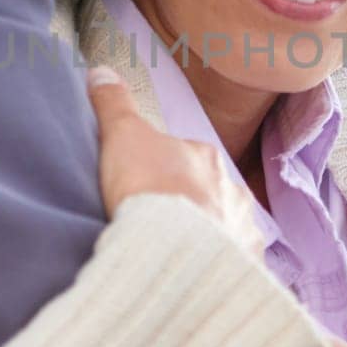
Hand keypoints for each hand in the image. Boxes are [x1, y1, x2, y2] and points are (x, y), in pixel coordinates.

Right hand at [85, 67, 263, 256]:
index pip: (187, 159)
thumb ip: (113, 105)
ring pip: (225, 230)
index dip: (165, 172)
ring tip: (178, 254)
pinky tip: (198, 278)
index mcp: (207, 158)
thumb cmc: (148, 187)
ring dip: (207, 238)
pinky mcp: (244, 267)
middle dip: (191, 206)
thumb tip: (102, 69)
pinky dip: (218, 268)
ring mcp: (242, 232)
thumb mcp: (122, 137)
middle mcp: (233, 193)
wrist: (170, 249)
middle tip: (161, 224)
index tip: (146, 188)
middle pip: (210, 194)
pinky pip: (233, 265)